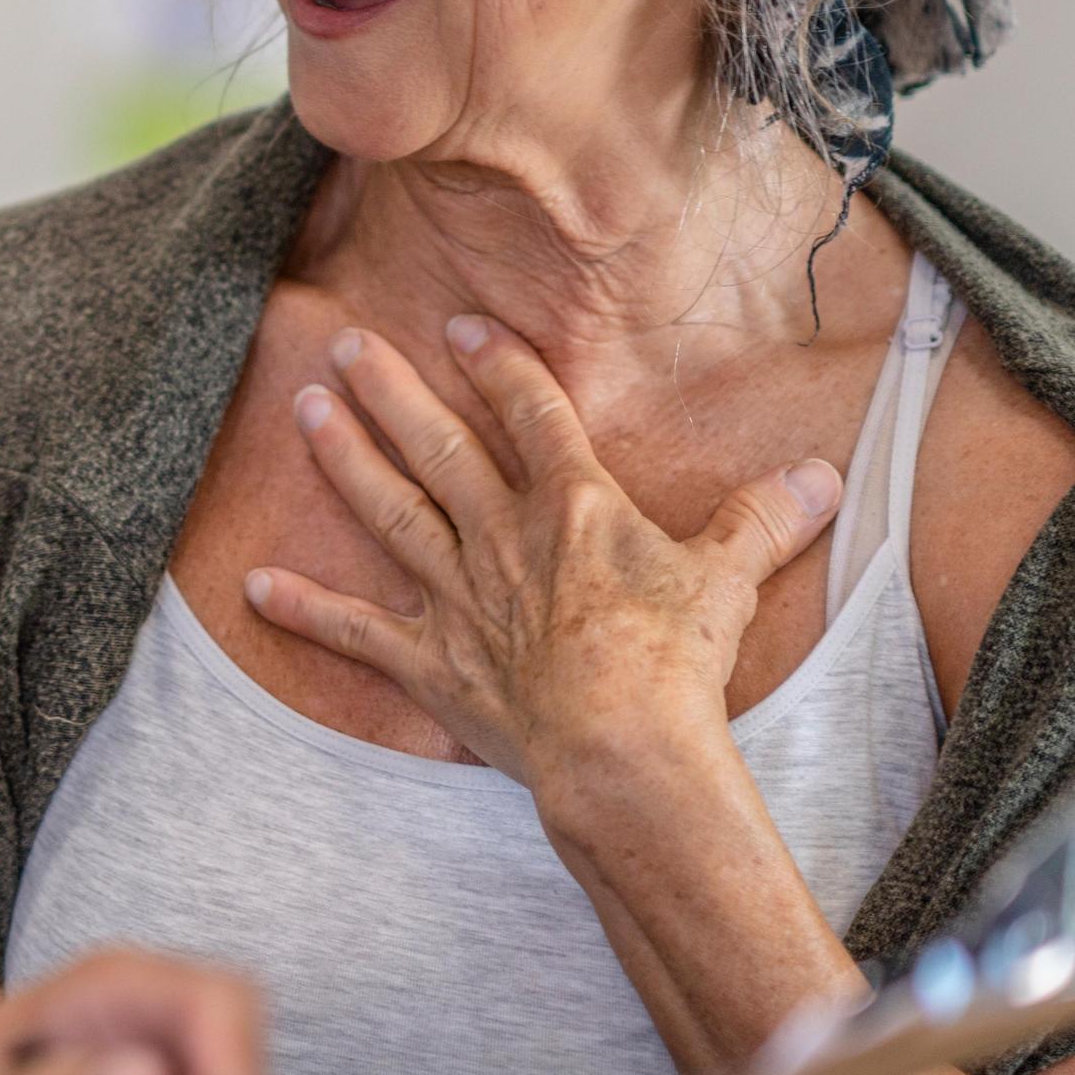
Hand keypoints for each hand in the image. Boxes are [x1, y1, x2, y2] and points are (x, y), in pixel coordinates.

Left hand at [241, 314, 840, 811]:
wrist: (624, 751)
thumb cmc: (677, 665)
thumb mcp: (728, 580)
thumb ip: (764, 520)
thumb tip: (823, 476)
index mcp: (572, 508)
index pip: (529, 414)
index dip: (494, 365)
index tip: (456, 323)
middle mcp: (501, 538)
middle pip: (437, 447)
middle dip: (390, 390)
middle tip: (341, 340)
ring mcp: (457, 598)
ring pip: (389, 512)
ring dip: (344, 459)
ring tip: (302, 410)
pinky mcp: (429, 663)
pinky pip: (355, 632)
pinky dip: (305, 610)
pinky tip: (251, 587)